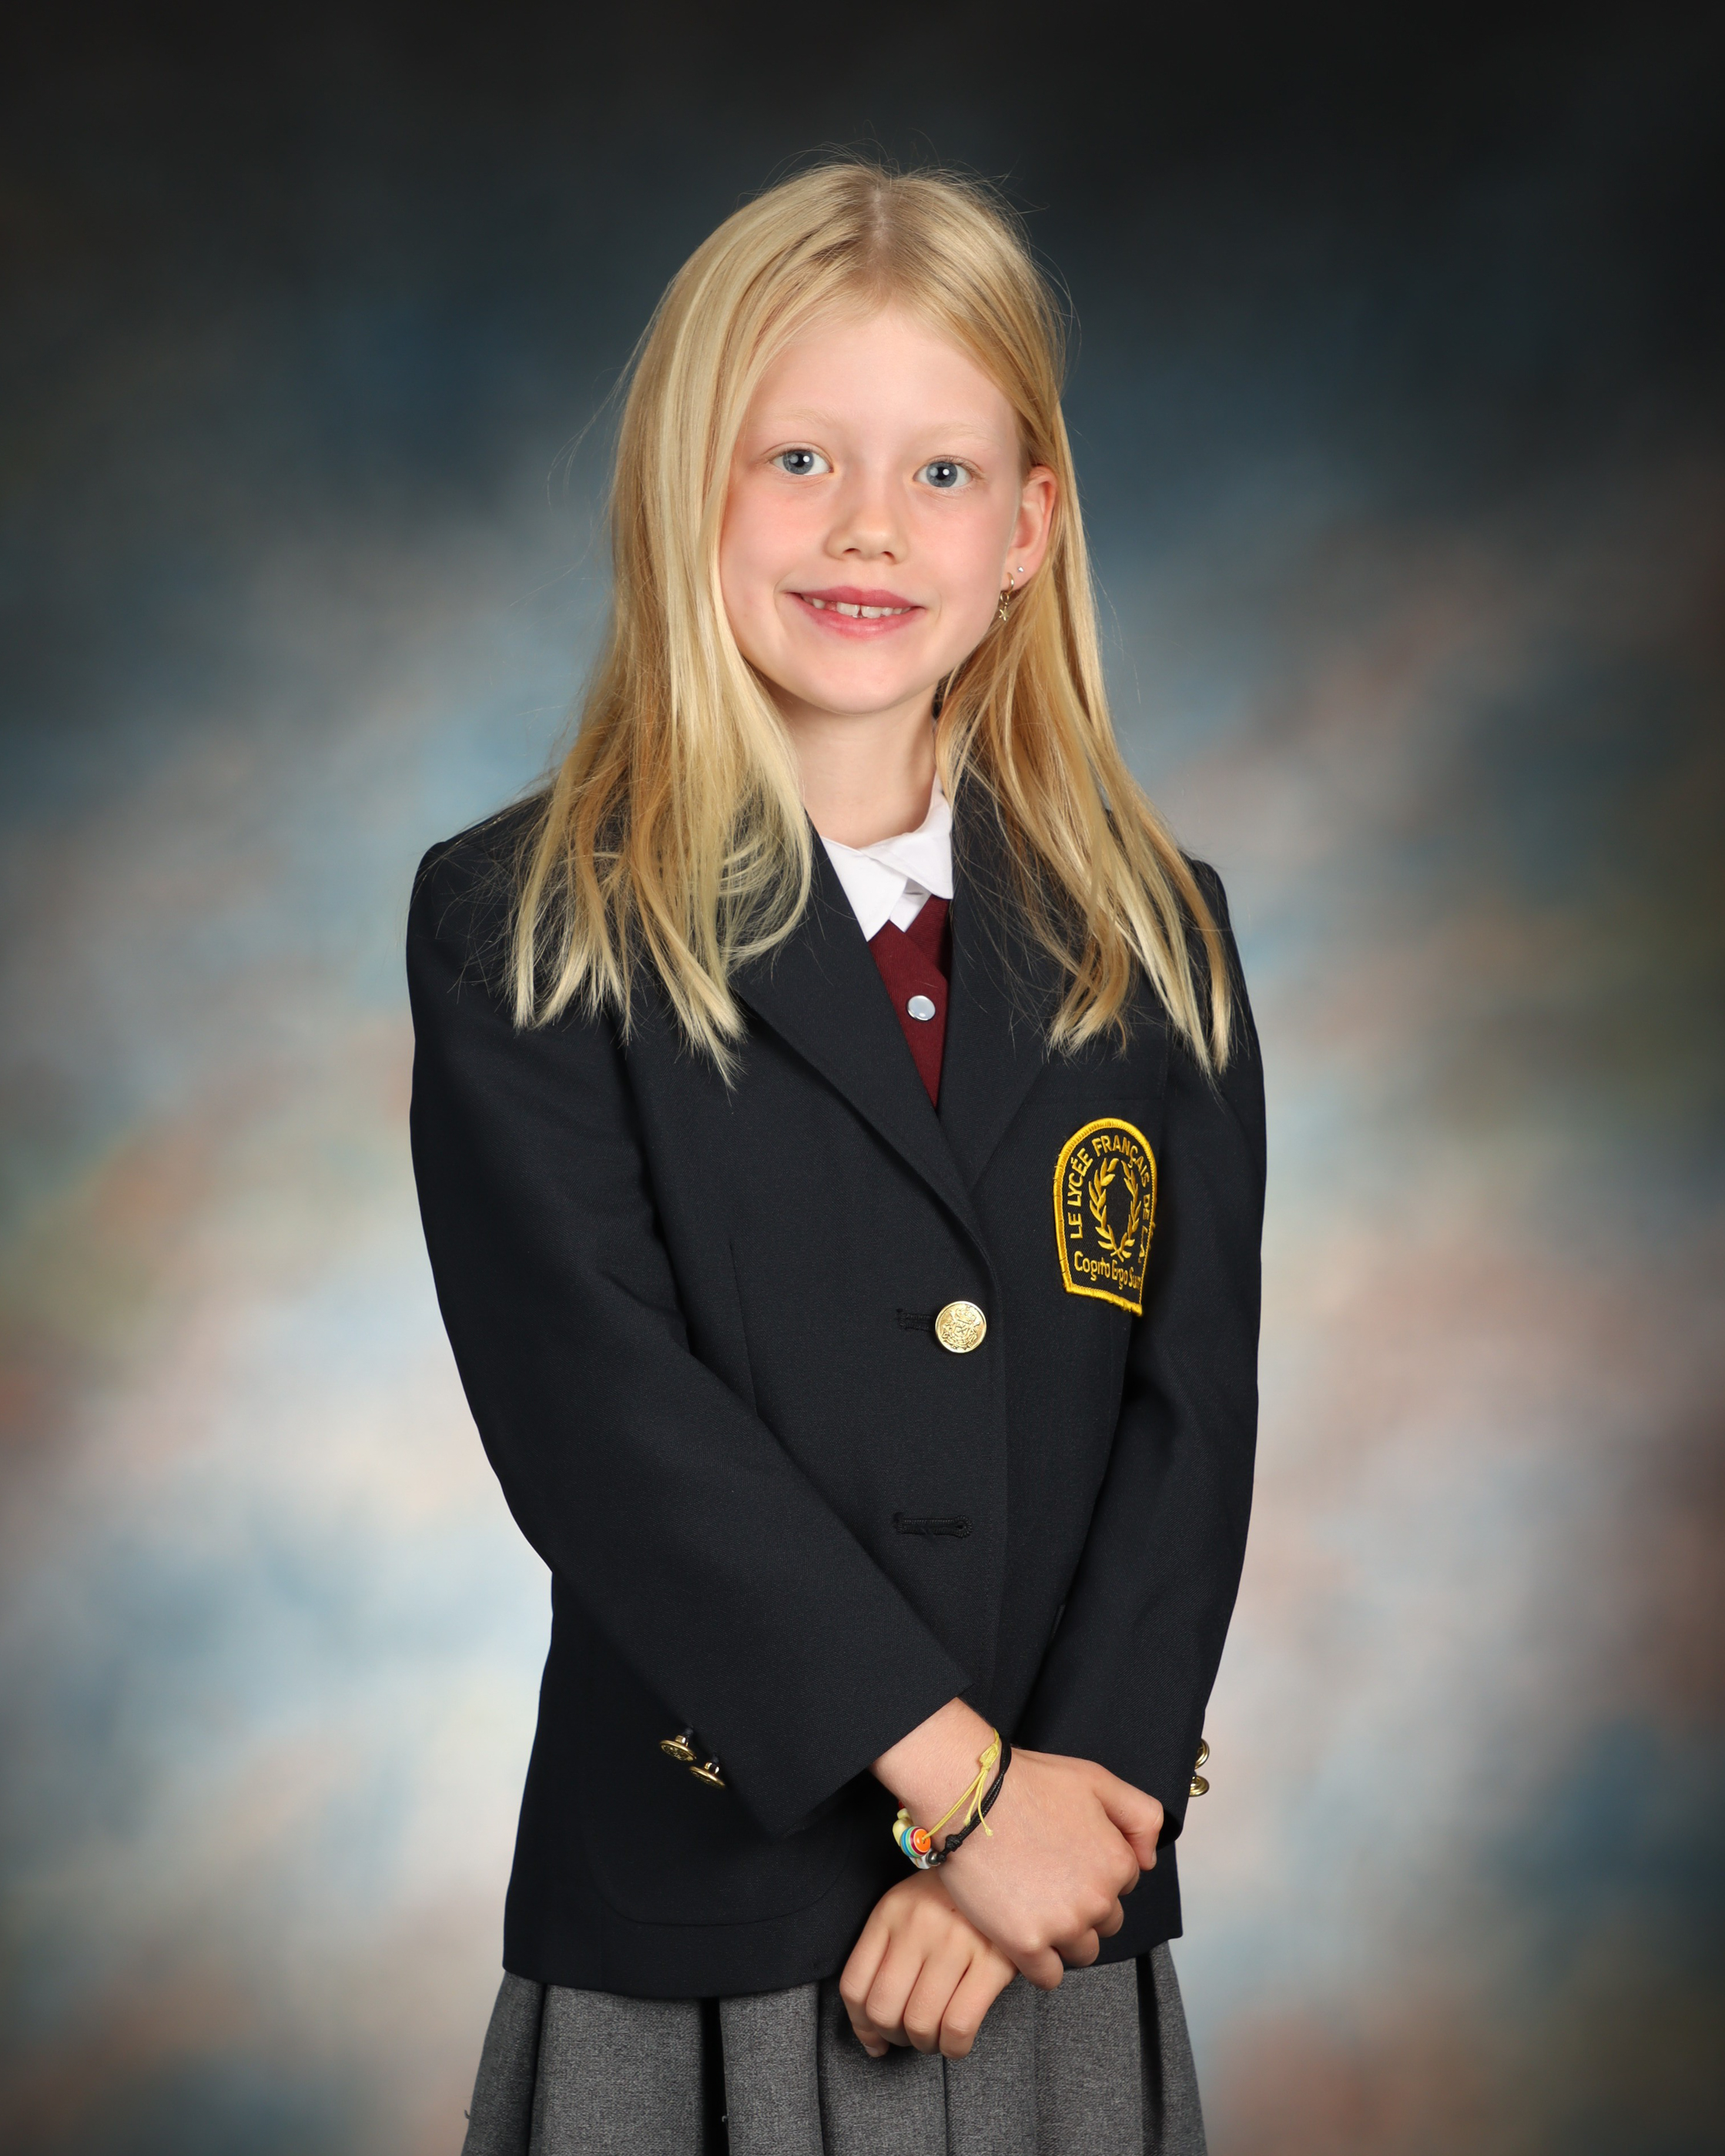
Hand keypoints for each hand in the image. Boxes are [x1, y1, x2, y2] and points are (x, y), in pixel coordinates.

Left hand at [839, 1872, 1017, 2059]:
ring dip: (925, 2045)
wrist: (1004, 1865)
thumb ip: (885, 1957)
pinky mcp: (993, 1960)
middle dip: (894, 2037)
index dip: (861, 2025)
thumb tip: (871, 2035)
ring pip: (920, 2023)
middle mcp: (918, 1925)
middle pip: (883, 2011)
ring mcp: (955, 1942)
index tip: (876, 2039)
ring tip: (936, 2036)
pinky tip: (957, 2040)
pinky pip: (958, 2025)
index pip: (854, 1986)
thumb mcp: (907, 1908)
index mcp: (891, 1911)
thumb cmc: (952, 1901)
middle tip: (911, 2035)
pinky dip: (953, 2047)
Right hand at [873, 1702, 1162, 1990]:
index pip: (1122, 1887)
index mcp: (1118, 1863)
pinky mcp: (1025, 1944)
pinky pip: (1048, 1976)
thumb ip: (1141, 1816)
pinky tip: (1022, 1934)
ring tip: (1032, 1903)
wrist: (968, 1795)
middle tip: (1047, 1879)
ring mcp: (1062, 1925)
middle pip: (1104, 1924)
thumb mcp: (1097, 1780)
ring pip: (1080, 1952)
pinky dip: (1039, 1962)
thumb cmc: (1028, 1783)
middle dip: (1082, 1907)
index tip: (1067, 1858)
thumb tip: (1148, 1860)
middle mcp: (1098, 1899)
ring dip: (1063, 1936)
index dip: (1094, 1872)